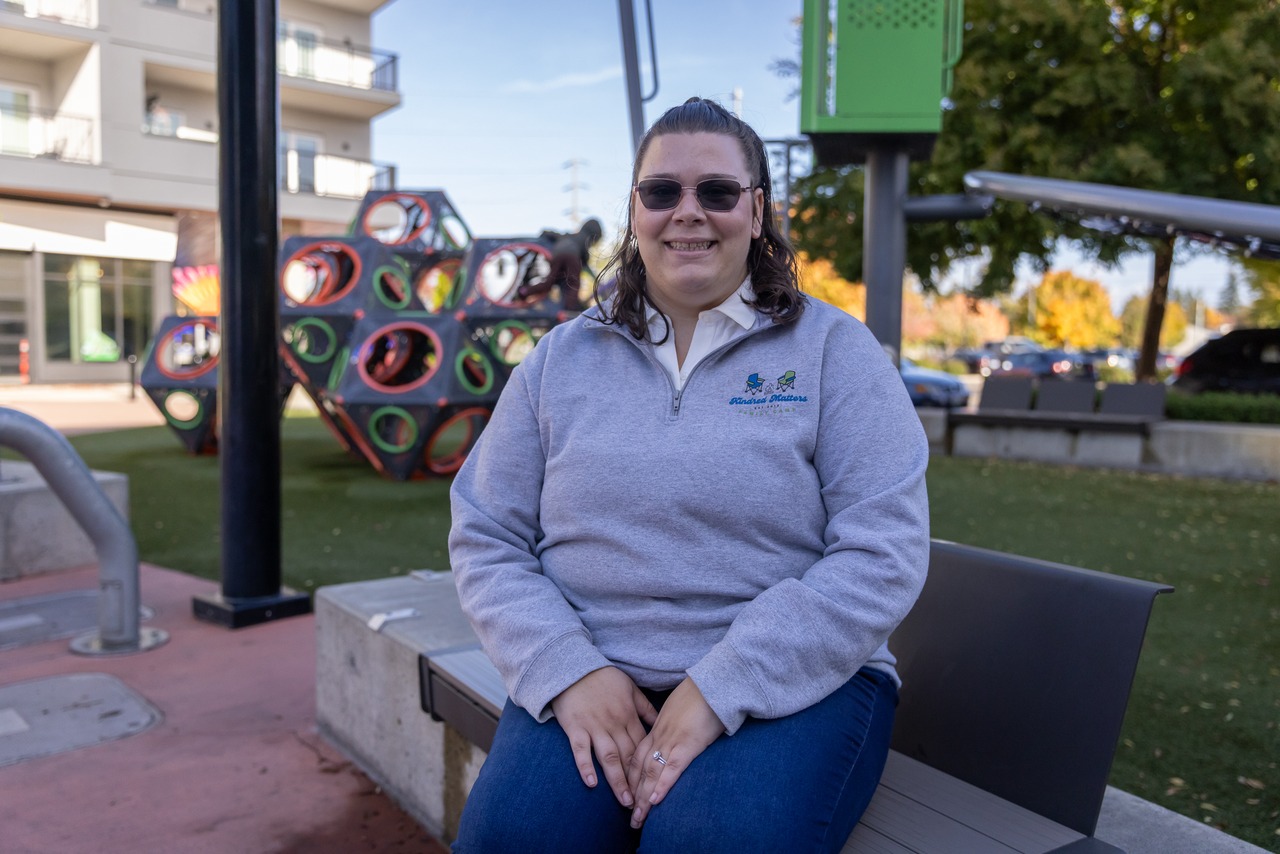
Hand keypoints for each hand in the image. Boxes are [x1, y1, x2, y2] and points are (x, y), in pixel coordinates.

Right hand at [550, 666, 658, 807]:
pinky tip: (592, 784)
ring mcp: (594, 727)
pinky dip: (586, 767)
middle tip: (644, 804)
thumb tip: (660, 723)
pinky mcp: (575, 728)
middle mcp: (613, 724)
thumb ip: (645, 708)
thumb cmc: (603, 677)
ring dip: (618, 781)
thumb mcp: (630, 688)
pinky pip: (581, 750)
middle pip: (629, 757)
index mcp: (628, 716)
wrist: (573, 667)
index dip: (650, 767)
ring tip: (625, 802)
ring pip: (609, 757)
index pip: (643, 747)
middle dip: (637, 782)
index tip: (656, 786)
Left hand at [626, 677, 724, 828]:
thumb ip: (673, 724)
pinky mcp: (688, 744)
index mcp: (657, 728)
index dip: (631, 777)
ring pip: (652, 772)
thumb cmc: (699, 694)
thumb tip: (674, 734)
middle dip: (634, 794)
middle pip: (640, 769)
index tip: (628, 795)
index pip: (637, 757)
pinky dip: (663, 785)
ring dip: (644, 797)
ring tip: (639, 818)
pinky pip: (672, 768)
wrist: (712, 682)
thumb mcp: (679, 710)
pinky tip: (656, 800)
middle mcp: (660, 736)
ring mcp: (672, 740)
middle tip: (630, 815)